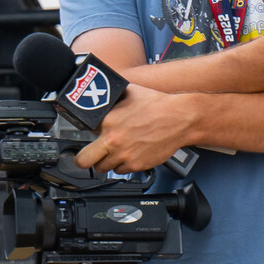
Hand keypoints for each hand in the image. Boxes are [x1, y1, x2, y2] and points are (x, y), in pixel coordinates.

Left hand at [74, 81, 200, 173]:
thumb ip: (113, 100)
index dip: (88, 134)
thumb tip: (103, 98)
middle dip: (85, 159)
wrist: (180, 118)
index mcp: (108, 122)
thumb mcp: (129, 92)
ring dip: (106, 162)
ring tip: (116, 152)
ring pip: (103, 168)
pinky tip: (130, 154)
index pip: (84, 134)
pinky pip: (122, 171)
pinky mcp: (137, 165)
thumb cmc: (158, 105)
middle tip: (90, 156)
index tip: (92, 136)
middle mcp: (113, 141)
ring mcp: (124, 155)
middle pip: (83, 161)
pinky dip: (124, 165)